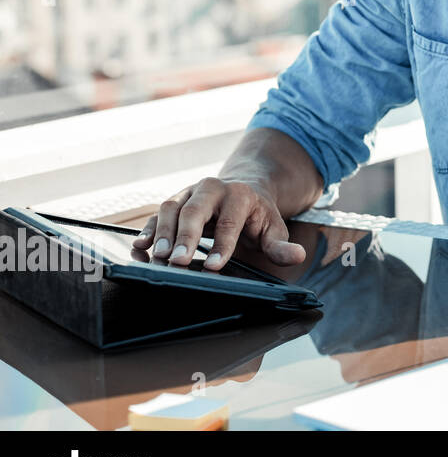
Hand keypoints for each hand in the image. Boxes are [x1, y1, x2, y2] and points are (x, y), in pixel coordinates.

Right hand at [131, 176, 305, 269]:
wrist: (245, 189)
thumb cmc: (259, 216)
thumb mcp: (274, 229)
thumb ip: (281, 245)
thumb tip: (297, 256)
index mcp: (240, 195)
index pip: (229, 222)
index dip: (222, 245)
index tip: (214, 267)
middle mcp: (212, 189)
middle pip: (195, 210)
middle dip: (185, 236)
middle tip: (178, 262)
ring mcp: (190, 192)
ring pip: (171, 208)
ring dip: (162, 232)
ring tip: (157, 256)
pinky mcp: (174, 201)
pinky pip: (156, 214)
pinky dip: (148, 230)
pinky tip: (140, 248)